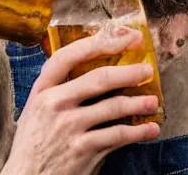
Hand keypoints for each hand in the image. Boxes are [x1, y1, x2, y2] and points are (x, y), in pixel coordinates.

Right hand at [2, 26, 160, 174]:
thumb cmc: (34, 143)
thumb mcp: (37, 110)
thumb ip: (59, 91)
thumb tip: (95, 74)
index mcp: (42, 90)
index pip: (68, 56)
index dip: (98, 43)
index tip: (122, 38)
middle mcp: (54, 104)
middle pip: (98, 78)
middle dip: (128, 72)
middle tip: (146, 69)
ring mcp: (69, 127)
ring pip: (113, 107)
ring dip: (139, 103)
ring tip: (152, 102)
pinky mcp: (82, 149)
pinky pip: (118, 135)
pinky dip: (139, 132)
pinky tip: (149, 129)